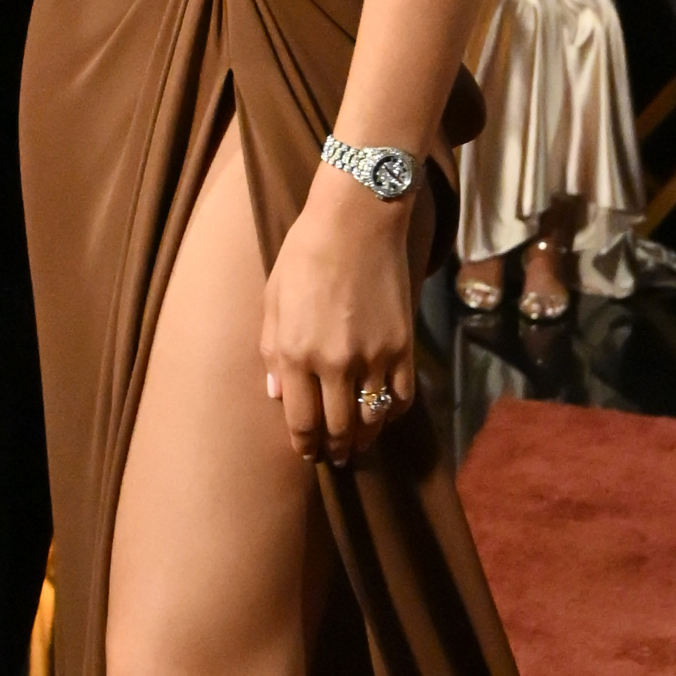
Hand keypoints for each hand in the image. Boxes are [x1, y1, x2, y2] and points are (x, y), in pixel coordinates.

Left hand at [259, 169, 430, 467]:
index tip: (308, 453)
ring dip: (364, 438)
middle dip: (335, 449)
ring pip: (371, 419)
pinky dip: (391, 413)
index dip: (305, 445)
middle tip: (335, 455)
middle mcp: (333, 363)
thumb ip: (272, 351)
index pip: (301, 422)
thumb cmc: (305, 254)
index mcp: (295, 353)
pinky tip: (383, 414)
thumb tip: (278, 395)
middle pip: (337, 428)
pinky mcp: (403, 347)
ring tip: (359, 444)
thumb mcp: (273, 300)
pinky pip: (401, 397)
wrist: (357, 220)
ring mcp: (372, 357)